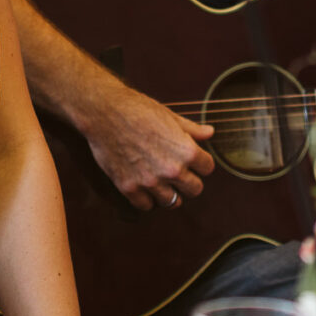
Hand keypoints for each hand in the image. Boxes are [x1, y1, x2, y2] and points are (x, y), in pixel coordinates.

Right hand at [80, 86, 214, 210]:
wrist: (104, 112)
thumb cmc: (139, 109)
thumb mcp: (170, 116)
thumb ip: (192, 129)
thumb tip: (210, 132)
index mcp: (186, 151)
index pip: (208, 168)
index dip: (201, 162)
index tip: (193, 159)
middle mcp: (172, 170)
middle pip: (195, 189)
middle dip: (190, 181)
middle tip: (180, 173)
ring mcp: (150, 182)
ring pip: (173, 202)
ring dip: (170, 192)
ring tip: (163, 182)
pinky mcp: (129, 188)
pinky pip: (146, 206)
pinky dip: (147, 199)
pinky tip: (145, 186)